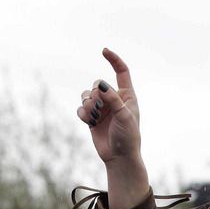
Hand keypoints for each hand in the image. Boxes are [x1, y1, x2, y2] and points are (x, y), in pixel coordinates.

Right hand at [76, 48, 149, 208]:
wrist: (119, 157)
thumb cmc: (128, 137)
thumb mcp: (124, 116)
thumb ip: (113, 99)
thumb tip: (100, 83)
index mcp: (127, 96)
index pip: (121, 72)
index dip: (113, 60)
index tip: (104, 50)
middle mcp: (114, 99)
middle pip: (97, 84)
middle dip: (96, 95)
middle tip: (100, 110)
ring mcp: (102, 108)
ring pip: (86, 95)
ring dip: (88, 105)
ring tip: (94, 117)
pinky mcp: (92, 118)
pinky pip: (81, 107)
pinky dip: (82, 113)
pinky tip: (88, 121)